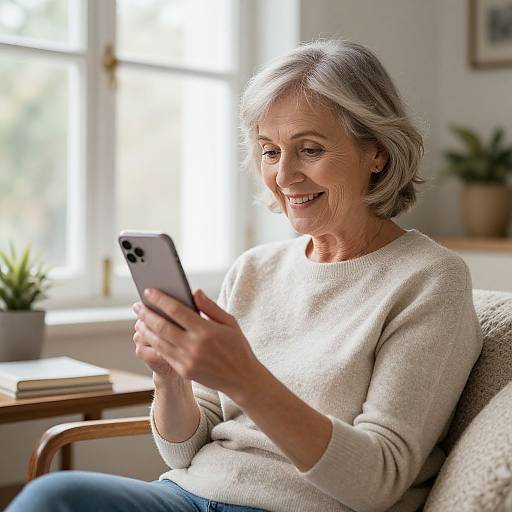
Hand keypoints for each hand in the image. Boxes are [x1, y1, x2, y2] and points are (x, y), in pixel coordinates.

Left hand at [132, 287, 262, 397]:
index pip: (176, 310)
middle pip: (162, 326)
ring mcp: (187, 360)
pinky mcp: (184, 371)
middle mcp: (194, 345)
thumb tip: (194, 292)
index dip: (160, 300)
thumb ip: (210, 307)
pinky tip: (150, 336)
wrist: (241, 378)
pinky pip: (164, 354)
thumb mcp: (229, 322)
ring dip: (146, 330)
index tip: (148, 292)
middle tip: (137, 306)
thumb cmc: (237, 346)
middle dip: (146, 314)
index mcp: (206, 330)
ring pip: (159, 342)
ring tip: (139, 320)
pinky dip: (154, 344)